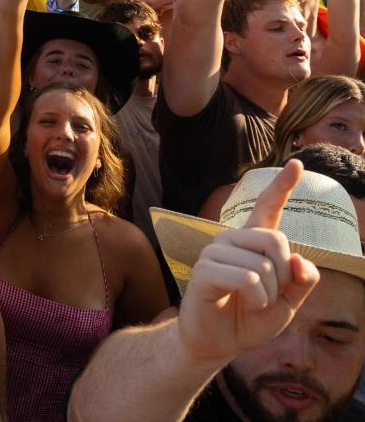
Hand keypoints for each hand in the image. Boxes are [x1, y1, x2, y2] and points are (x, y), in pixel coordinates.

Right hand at [177, 160, 318, 364]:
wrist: (216, 341)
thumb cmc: (248, 319)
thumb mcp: (287, 305)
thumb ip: (301, 283)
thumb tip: (301, 260)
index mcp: (251, 242)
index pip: (267, 207)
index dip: (282, 186)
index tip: (296, 164)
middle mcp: (231, 239)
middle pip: (275, 240)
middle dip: (284, 277)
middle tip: (270, 297)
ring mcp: (215, 251)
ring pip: (263, 265)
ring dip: (269, 295)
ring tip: (252, 303)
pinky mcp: (206, 269)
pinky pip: (248, 279)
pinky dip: (256, 299)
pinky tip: (242, 304)